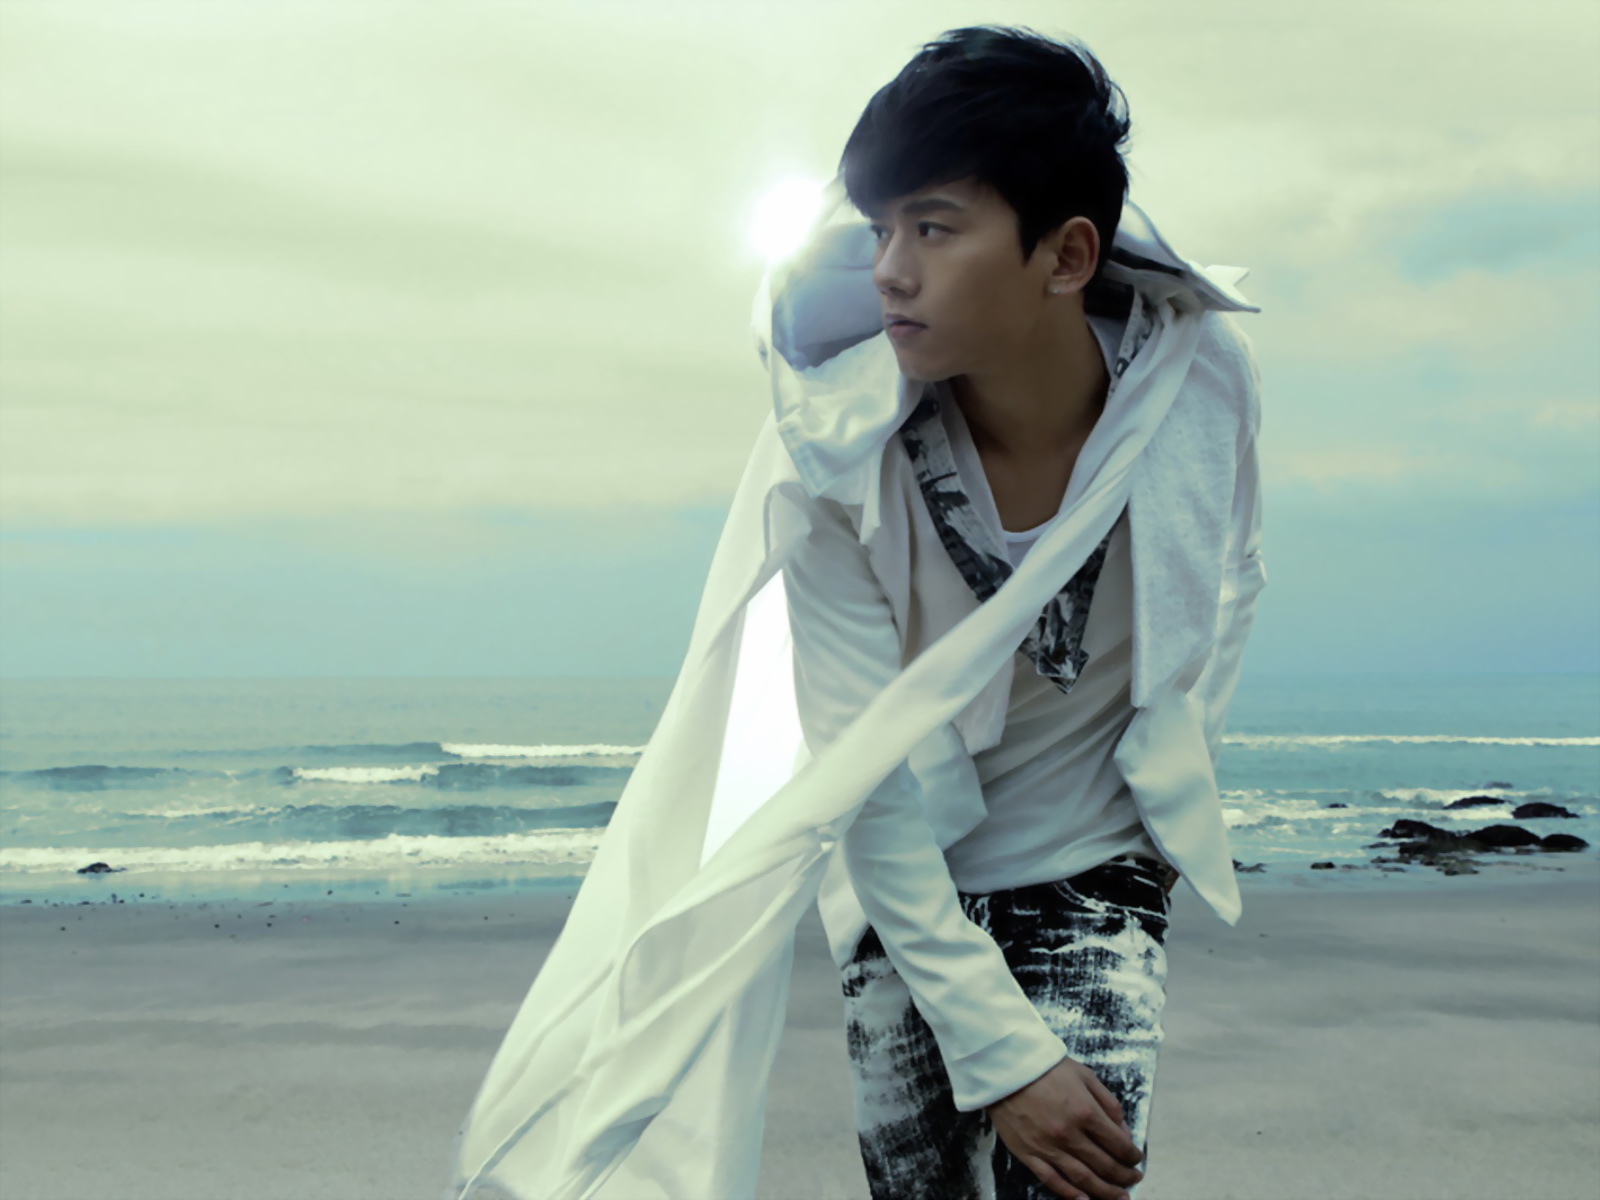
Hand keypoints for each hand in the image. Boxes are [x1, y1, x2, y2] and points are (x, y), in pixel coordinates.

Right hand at [986, 1056, 1144, 1199]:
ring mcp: (1049, 1148)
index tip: (1136, 1158)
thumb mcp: (1085, 1075)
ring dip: (1105, 1191)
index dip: (1132, 1155)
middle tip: (1133, 1179)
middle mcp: (1070, 1135)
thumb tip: (1124, 1131)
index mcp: (1086, 1112)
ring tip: (1120, 1197)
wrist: (1005, 1068)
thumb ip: (1108, 1103)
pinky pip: (1053, 1181)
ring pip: (1083, 1179)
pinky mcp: (1029, 1155)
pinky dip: (1071, 1194)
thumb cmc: (1047, 1068)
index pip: (1118, 1144)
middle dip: (1124, 1176)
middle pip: (1104, 1165)